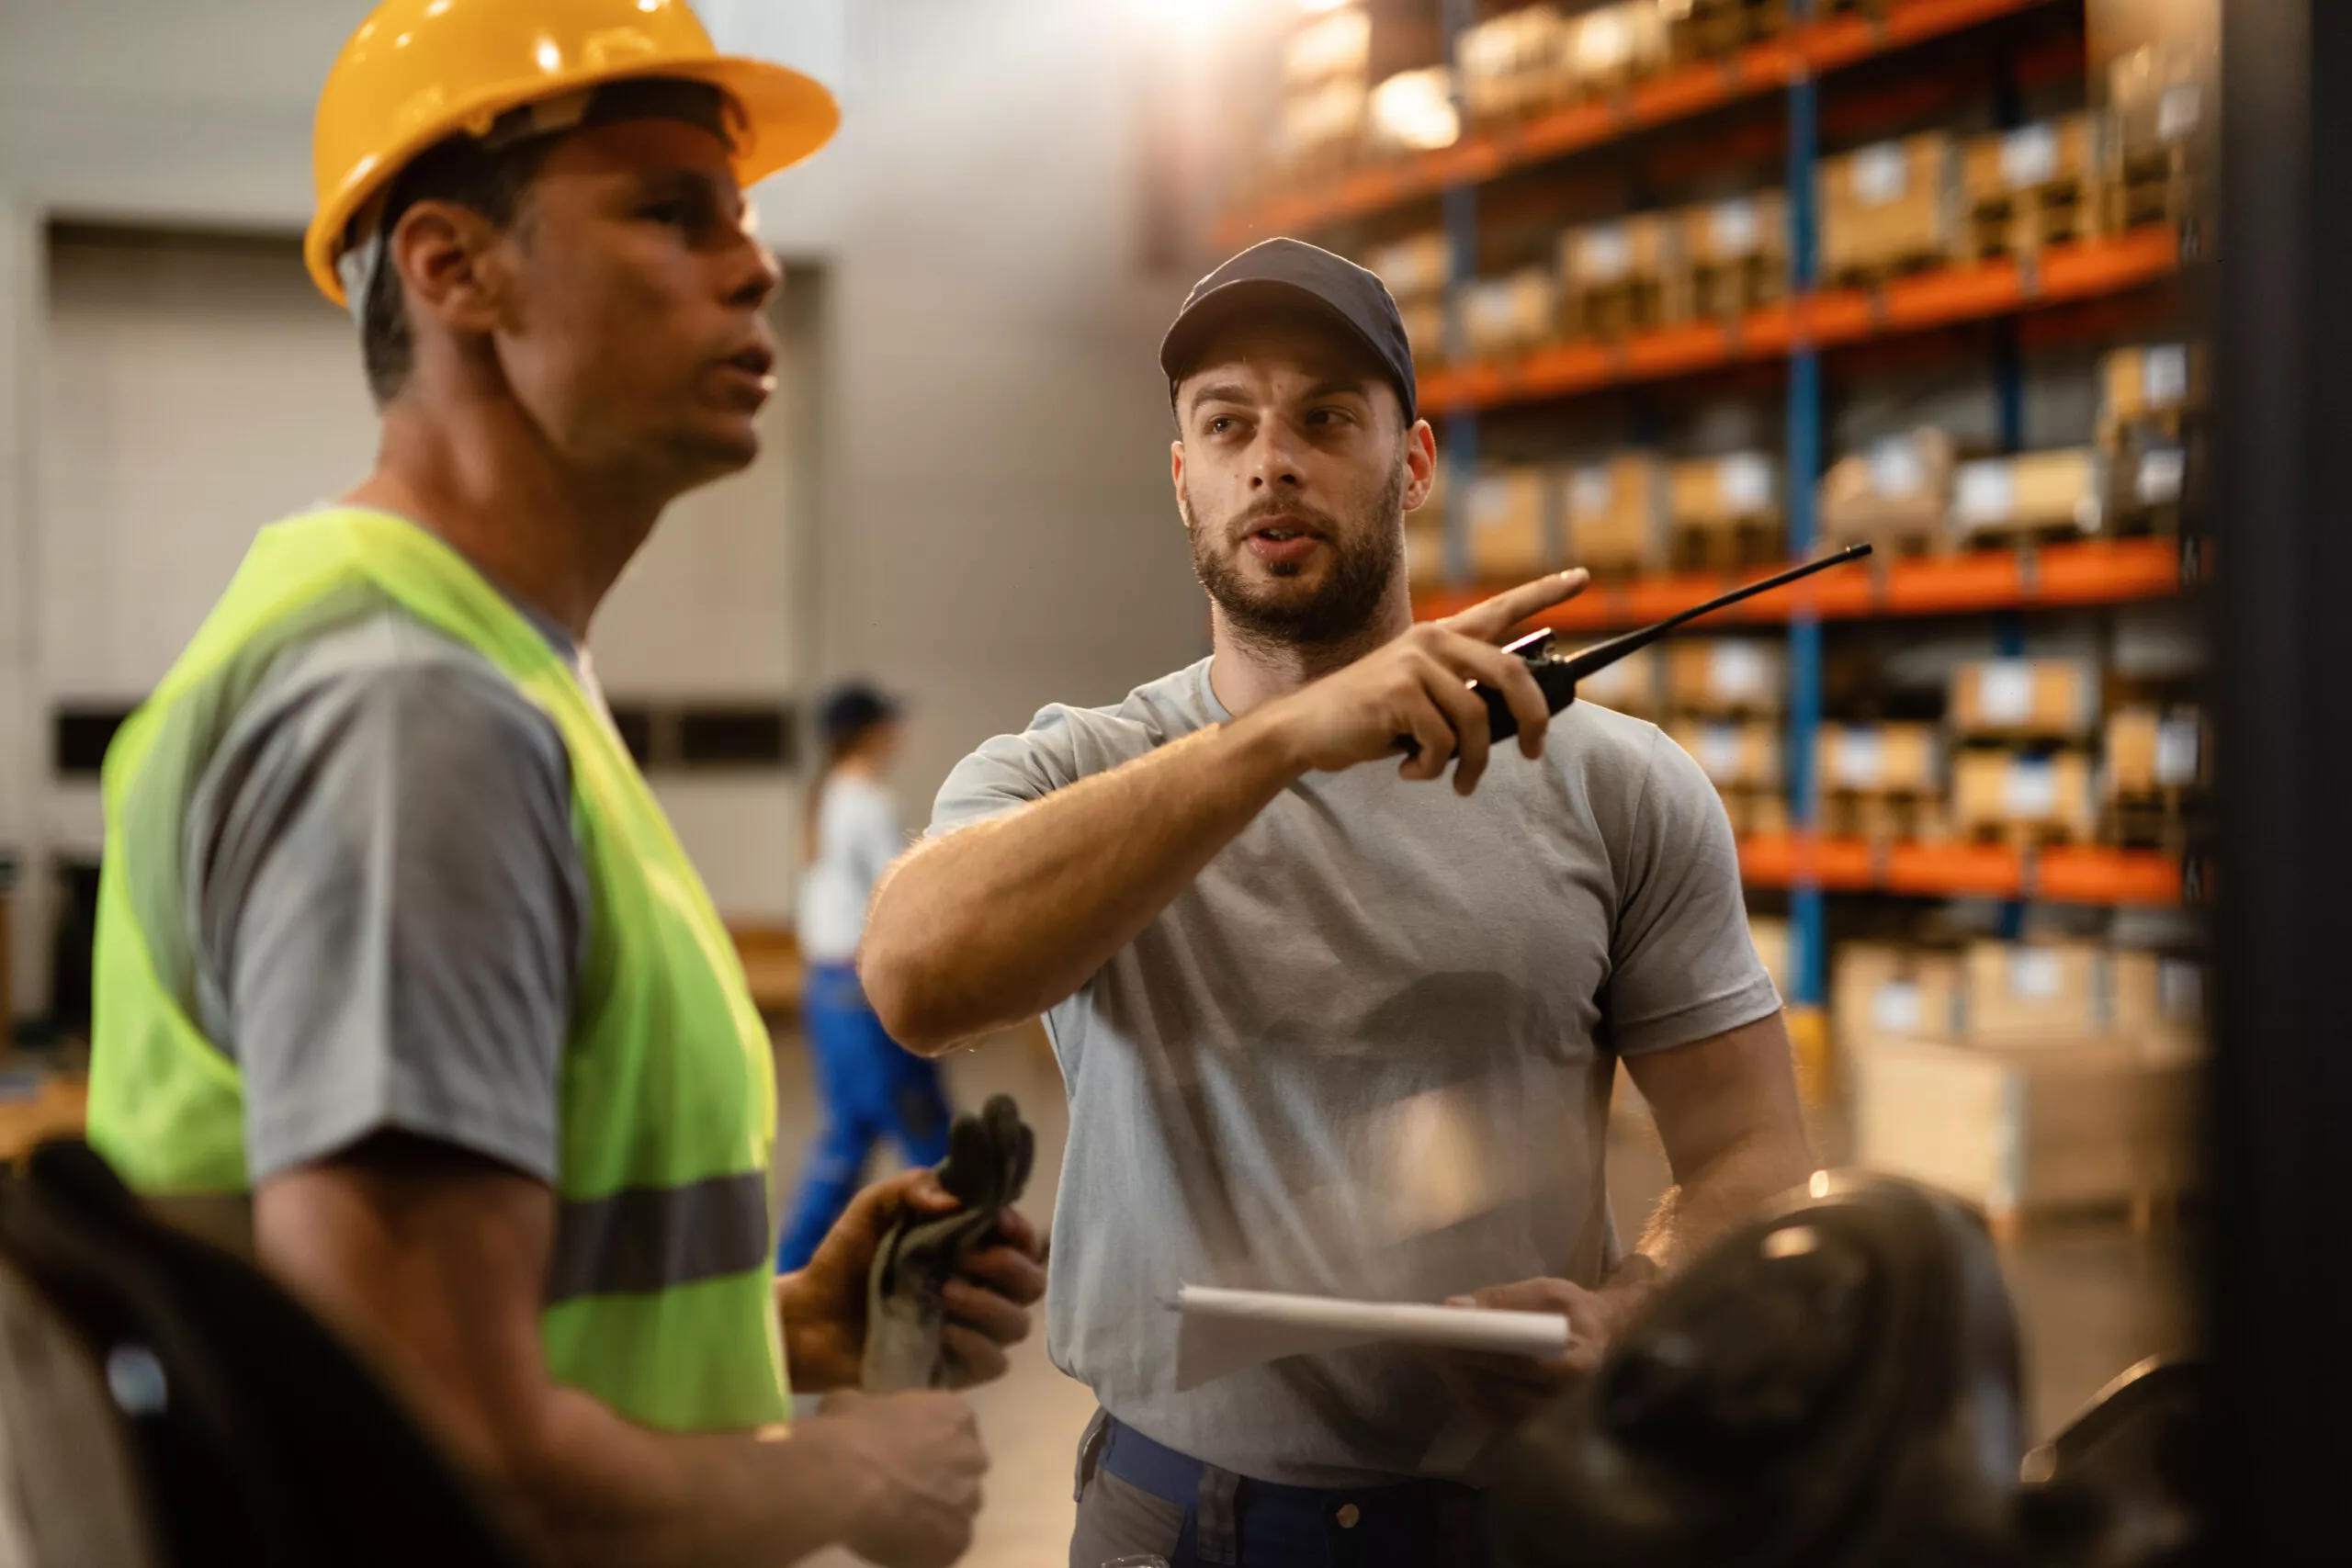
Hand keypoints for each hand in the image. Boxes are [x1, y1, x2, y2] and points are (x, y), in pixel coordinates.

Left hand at [778, 1168, 1047, 1391]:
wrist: (807, 1319)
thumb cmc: (843, 1260)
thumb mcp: (872, 1208)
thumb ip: (912, 1187)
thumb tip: (956, 1201)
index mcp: (970, 1249)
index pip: (1022, 1241)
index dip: (1020, 1230)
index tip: (996, 1220)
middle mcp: (980, 1290)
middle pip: (1032, 1283)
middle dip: (1007, 1266)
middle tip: (965, 1257)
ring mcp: (970, 1332)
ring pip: (1018, 1325)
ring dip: (990, 1304)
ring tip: (945, 1291)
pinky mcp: (955, 1370)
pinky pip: (993, 1363)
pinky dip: (976, 1344)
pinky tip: (943, 1330)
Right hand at [818, 1387, 987, 1567]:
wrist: (850, 1477)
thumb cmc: (850, 1432)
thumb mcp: (850, 1403)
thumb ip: (869, 1410)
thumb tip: (855, 1416)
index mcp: (955, 1415)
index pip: (953, 1430)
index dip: (927, 1446)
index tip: (904, 1456)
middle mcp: (973, 1456)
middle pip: (961, 1471)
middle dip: (937, 1481)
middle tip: (902, 1490)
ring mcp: (969, 1500)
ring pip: (955, 1512)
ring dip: (933, 1515)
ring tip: (896, 1521)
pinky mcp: (957, 1541)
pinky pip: (944, 1546)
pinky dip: (924, 1548)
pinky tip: (897, 1543)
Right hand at [1247, 569, 1590, 793]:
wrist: (1305, 729)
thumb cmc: (1367, 720)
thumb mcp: (1420, 698)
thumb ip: (1461, 696)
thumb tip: (1517, 724)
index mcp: (1440, 637)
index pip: (1500, 609)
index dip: (1544, 592)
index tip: (1581, 577)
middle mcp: (1431, 641)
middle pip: (1510, 672)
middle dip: (1532, 718)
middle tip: (1532, 752)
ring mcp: (1414, 664)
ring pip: (1477, 720)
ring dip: (1473, 762)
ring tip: (1456, 780)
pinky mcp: (1398, 693)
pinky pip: (1443, 741)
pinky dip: (1433, 767)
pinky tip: (1411, 768)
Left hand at [1431, 1263, 1658, 1422]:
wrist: (1604, 1338)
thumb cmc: (1576, 1311)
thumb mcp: (1547, 1292)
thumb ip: (1504, 1300)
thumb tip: (1455, 1307)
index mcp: (1578, 1365)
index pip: (1522, 1364)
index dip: (1481, 1352)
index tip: (1446, 1335)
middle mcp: (1566, 1401)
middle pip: (1502, 1389)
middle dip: (1459, 1365)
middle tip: (1425, 1343)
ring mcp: (1550, 1419)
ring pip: (1492, 1406)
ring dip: (1457, 1380)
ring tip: (1430, 1354)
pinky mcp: (1534, 1425)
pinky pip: (1493, 1416)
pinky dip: (1467, 1394)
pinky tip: (1449, 1371)